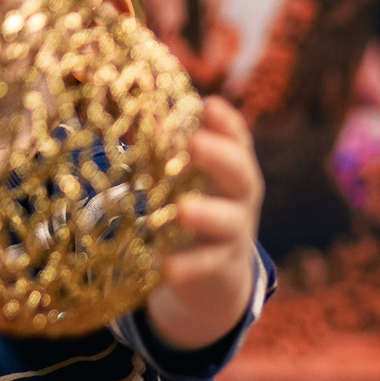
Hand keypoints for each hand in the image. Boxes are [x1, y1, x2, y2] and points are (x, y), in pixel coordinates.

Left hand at [146, 96, 263, 350]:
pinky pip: (206, 266)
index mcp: (232, 168)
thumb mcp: (185, 178)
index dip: (225, 122)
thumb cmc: (194, 207)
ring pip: (228, 222)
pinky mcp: (219, 267)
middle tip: (194, 143)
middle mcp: (239, 198)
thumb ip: (168, 151)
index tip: (207, 106)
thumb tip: (139, 113)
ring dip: (206, 213)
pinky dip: (187, 266)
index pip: (237, 139)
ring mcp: (233, 234)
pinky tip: (166, 265)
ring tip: (183, 210)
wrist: (216, 274)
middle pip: (241, 174)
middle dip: (219, 157)